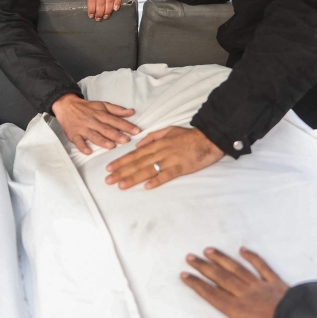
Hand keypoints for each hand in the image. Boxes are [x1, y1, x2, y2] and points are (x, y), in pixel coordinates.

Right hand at [51, 93, 139, 154]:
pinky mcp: (74, 134)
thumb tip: (132, 112)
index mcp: (100, 114)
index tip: (136, 131)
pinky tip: (88, 151)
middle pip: (105, 128)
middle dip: (116, 135)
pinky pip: (78, 141)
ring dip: (102, 141)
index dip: (126, 126)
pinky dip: (82, 146)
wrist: (66, 105)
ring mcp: (83, 128)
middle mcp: (92, 121)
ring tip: (111, 146)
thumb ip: (117, 110)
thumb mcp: (102, 105)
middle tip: (126, 140)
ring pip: (93, 135)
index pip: (115, 120)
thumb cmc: (86, 107)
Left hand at [105, 126, 223, 188]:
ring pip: (148, 169)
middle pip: (137, 163)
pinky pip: (167, 175)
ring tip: (121, 185)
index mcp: (156, 143)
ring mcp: (170, 160)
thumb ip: (152, 137)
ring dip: (134, 178)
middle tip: (108, 180)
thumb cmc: (188, 136)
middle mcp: (160, 151)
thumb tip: (138, 145)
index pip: (134, 154)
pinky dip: (157, 180)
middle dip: (121, 172)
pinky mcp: (181, 167)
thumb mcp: (168, 130)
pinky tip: (147, 187)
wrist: (208, 138)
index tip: (109, 168)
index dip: (121, 161)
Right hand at [181, 247, 288, 317]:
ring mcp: (262, 286)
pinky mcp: (276, 283)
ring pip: (237, 269)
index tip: (185, 275)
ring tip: (209, 250)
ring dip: (222, 259)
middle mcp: (247, 294)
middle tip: (190, 257)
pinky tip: (243, 250)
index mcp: (239, 310)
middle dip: (204, 267)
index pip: (213, 295)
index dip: (198, 285)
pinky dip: (251, 258)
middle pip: (221, 278)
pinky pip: (261, 267)